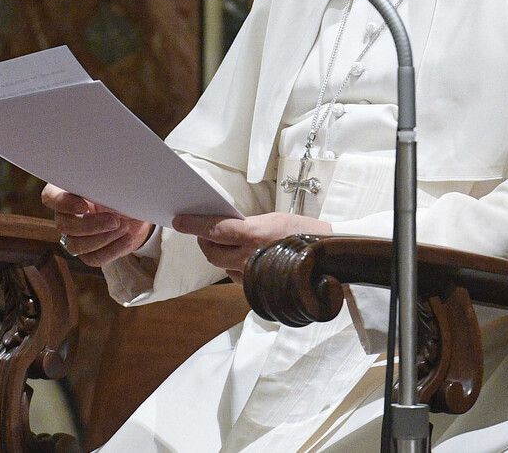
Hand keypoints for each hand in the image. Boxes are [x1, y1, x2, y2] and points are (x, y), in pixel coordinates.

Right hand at [41, 184, 152, 266]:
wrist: (137, 210)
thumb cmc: (122, 191)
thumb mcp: (115, 183)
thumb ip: (105, 183)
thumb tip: (111, 185)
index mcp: (66, 192)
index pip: (50, 197)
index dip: (63, 203)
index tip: (84, 205)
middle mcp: (66, 215)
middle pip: (65, 225)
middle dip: (91, 225)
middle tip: (115, 220)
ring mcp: (74, 236)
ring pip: (76, 245)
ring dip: (103, 238)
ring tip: (124, 227)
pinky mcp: (88, 253)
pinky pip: (93, 258)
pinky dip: (112, 249)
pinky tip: (127, 238)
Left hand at [172, 212, 331, 281]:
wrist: (329, 256)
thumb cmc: (304, 233)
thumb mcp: (273, 220)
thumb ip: (246, 225)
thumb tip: (223, 226)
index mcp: (253, 234)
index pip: (213, 230)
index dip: (192, 225)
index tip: (179, 220)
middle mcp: (249, 257)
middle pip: (212, 252)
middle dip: (204, 241)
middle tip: (204, 231)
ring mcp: (254, 275)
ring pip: (222, 266)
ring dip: (218, 254)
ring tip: (223, 242)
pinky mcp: (259, 287)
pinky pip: (236, 277)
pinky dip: (232, 265)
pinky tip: (240, 256)